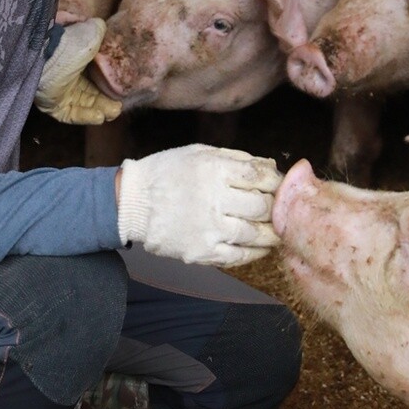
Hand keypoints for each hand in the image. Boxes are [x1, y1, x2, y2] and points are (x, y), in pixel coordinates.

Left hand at [34, 18, 121, 125]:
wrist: (45, 56)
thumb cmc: (68, 42)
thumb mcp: (90, 32)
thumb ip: (99, 30)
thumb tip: (99, 26)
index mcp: (75, 57)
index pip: (95, 72)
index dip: (109, 80)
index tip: (121, 86)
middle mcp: (67, 74)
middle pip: (91, 91)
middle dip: (107, 99)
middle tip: (120, 105)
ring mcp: (59, 91)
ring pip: (84, 104)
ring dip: (100, 109)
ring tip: (114, 112)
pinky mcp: (52, 105)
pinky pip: (71, 114)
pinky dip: (86, 116)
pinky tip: (100, 118)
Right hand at [117, 144, 281, 267]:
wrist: (131, 202)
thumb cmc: (166, 172)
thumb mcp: (198, 152)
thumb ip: (235, 157)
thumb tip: (270, 166)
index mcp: (213, 169)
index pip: (260, 176)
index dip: (275, 181)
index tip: (277, 185)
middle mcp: (213, 198)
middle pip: (261, 205)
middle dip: (273, 207)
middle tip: (276, 208)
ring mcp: (208, 228)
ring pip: (255, 233)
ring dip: (270, 232)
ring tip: (274, 229)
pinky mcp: (201, 251)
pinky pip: (239, 255)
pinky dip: (255, 252)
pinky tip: (259, 246)